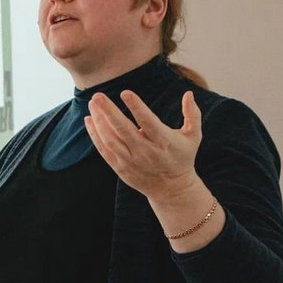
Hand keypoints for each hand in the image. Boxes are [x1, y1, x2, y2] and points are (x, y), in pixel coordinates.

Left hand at [84, 90, 202, 201]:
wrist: (172, 189)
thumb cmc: (182, 157)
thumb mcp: (193, 136)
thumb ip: (192, 114)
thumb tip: (189, 93)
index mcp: (164, 141)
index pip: (148, 122)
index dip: (136, 107)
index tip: (125, 92)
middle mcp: (146, 152)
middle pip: (123, 130)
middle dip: (109, 111)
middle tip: (98, 96)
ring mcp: (131, 161)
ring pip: (110, 140)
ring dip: (99, 121)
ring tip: (93, 103)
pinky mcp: (120, 168)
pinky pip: (104, 150)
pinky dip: (95, 135)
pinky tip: (89, 119)